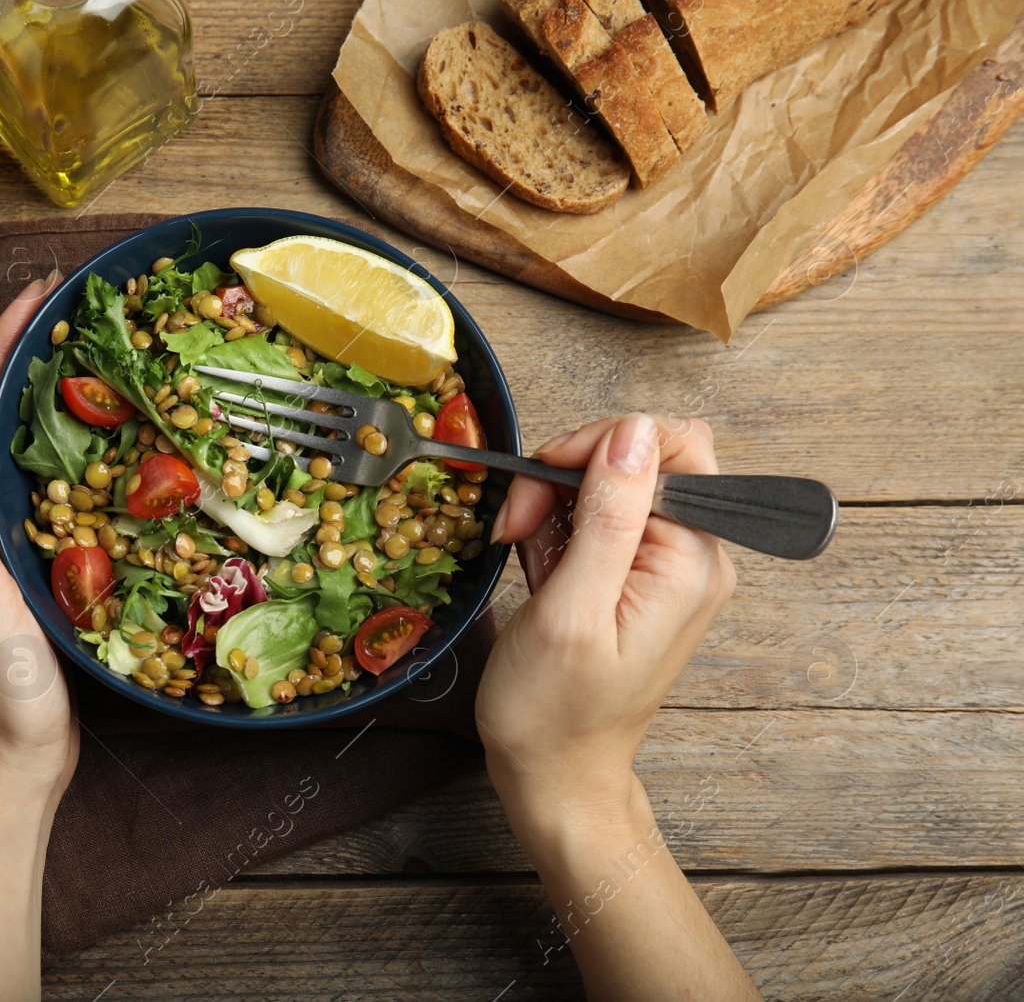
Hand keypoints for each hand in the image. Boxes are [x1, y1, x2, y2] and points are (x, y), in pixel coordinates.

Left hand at [0, 272, 76, 793]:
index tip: (37, 295)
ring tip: (92, 362)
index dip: (0, 349)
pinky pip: (40, 497)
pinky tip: (103, 453)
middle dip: (24, 363)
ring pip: (16, 458)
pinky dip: (68, 459)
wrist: (8, 767)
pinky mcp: (19, 575)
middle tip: (73, 316)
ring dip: (46, 405)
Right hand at [475, 414, 736, 818]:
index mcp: (692, 562)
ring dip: (553, 501)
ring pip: (610, 483)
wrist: (555, 777)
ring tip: (521, 548)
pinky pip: (598, 518)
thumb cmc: (556, 714)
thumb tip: (633, 433)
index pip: (671, 443)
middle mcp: (692, 557)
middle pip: (638, 457)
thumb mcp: (570, 611)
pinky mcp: (636, 577)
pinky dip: (556, 528)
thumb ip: (607, 517)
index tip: (545, 478)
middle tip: (519, 521)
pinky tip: (535, 565)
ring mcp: (665, 567)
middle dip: (566, 473)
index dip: (601, 444)